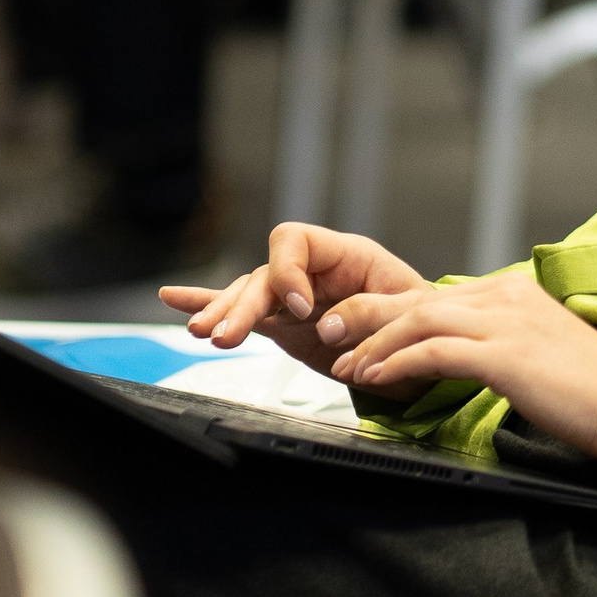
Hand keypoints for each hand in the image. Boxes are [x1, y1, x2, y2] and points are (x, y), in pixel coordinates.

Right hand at [163, 218, 428, 369]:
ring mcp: (294, 297)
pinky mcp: (283, 324)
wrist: (422, 354)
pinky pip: (243, 311)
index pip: (297, 242)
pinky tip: (172, 300)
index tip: (301, 310)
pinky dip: (207, 303)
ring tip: (200, 332)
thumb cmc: (423, 325)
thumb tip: (324, 322)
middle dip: (242, 303)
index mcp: (347, 255)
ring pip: (248, 294)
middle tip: (226, 336)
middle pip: (264, 273)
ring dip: (222, 312)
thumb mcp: (411, 314)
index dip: (289, 272)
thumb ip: (370, 313)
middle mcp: (314, 271)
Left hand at [314, 260, 596, 459]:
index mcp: (513, 293)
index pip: (436, 295)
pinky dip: (400, 362)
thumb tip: (464, 361)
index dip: (390, 314)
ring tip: (345, 365)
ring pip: (421, 320)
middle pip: (419, 298)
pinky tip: (377, 378)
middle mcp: (506, 296)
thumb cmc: (594, 392)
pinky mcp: (507, 354)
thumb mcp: (540, 356)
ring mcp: (507, 322)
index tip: (358, 334)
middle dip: (368, 318)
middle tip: (330, 338)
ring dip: (376, 343)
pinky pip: (437, 351)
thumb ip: (502, 346)